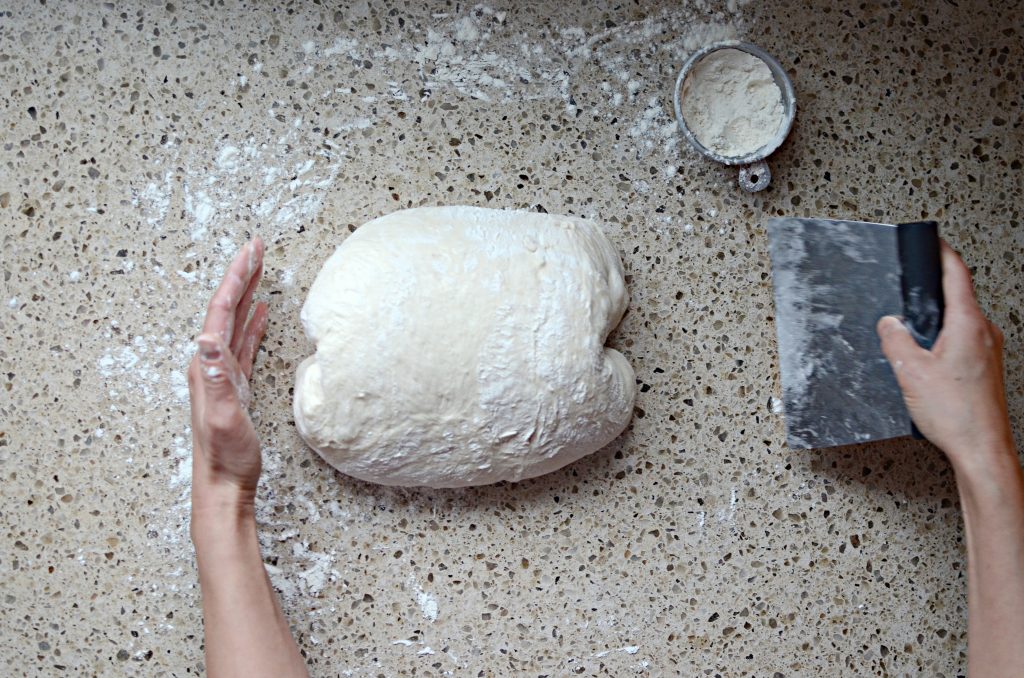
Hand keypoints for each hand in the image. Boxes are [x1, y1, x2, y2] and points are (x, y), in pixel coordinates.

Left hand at [188, 239, 269, 518]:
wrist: (224, 484)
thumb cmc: (226, 456)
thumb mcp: (224, 418)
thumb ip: (217, 380)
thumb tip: (207, 339)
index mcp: (207, 364)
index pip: (221, 310)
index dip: (237, 278)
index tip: (251, 251)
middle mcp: (211, 363)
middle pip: (226, 307)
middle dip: (242, 275)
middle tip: (257, 246)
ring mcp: (223, 372)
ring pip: (235, 320)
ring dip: (247, 293)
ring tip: (260, 268)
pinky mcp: (236, 383)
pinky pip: (244, 342)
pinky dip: (254, 322)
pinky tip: (263, 312)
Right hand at [876, 240, 1014, 474]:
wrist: (981, 449)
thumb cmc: (955, 414)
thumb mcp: (909, 370)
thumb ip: (895, 338)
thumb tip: (890, 323)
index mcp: (968, 324)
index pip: (957, 274)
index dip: (942, 253)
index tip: (933, 242)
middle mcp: (984, 332)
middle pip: (959, 297)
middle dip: (934, 293)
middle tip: (913, 291)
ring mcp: (989, 350)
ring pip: (961, 322)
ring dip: (939, 323)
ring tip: (916, 336)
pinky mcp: (987, 367)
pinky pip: (964, 342)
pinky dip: (945, 342)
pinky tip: (929, 363)